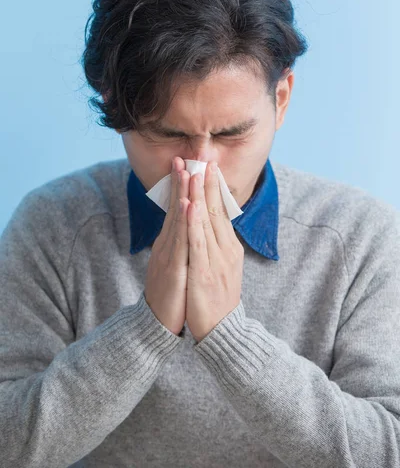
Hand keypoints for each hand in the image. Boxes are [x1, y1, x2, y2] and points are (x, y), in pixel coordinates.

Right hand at [144, 157, 190, 335]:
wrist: (157, 323)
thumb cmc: (170, 293)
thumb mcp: (175, 263)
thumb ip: (179, 244)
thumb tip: (187, 227)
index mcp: (170, 243)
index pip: (178, 209)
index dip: (183, 187)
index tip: (189, 165)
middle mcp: (167, 244)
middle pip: (176, 209)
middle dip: (181, 182)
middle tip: (184, 157)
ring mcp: (168, 255)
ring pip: (177, 220)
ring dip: (182, 194)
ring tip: (186, 172)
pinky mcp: (172, 268)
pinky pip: (179, 241)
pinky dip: (182, 221)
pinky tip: (185, 205)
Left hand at [185, 161, 244, 342]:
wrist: (222, 330)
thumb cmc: (217, 297)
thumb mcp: (221, 266)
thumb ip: (217, 244)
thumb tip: (212, 224)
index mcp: (228, 246)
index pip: (221, 210)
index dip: (213, 187)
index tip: (208, 165)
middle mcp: (225, 249)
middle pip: (216, 210)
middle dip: (208, 182)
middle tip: (203, 157)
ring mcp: (215, 260)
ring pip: (207, 222)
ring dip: (199, 194)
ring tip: (194, 172)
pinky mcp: (203, 272)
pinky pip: (197, 243)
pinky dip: (193, 223)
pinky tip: (189, 205)